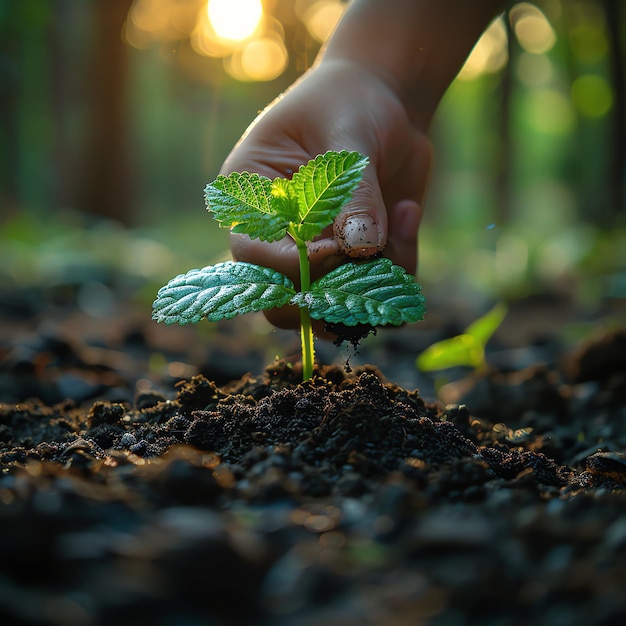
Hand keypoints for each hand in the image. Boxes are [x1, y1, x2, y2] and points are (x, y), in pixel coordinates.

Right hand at [220, 59, 431, 330]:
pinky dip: (401, 266)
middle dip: (328, 296)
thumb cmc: (351, 103)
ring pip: (332, 307)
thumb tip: (362, 248)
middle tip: (370, 264)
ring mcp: (319, 255)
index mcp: (253, 199)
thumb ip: (353, 191)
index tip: (339, 250)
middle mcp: (279, 237)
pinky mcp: (356, 262)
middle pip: (281, 299)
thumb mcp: (349, 134)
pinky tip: (409, 212)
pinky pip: (375, 294)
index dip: (291, 265)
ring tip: (403, 217)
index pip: (252, 253)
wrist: (386, 102)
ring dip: (376, 282)